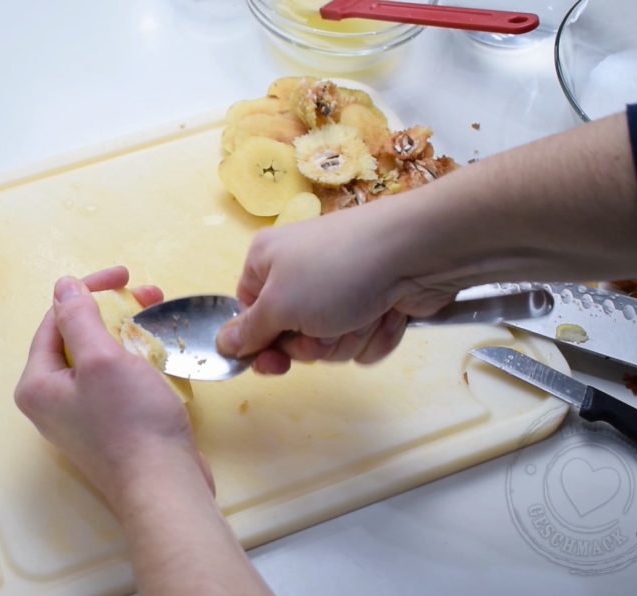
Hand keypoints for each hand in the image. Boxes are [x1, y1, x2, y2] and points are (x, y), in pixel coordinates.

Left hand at [14, 266, 211, 503]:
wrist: (164, 486)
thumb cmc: (131, 422)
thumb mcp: (102, 359)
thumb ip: (79, 318)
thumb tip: (63, 286)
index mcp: (37, 384)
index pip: (55, 320)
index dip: (88, 291)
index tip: (125, 277)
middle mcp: (51, 401)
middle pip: (76, 337)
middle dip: (112, 310)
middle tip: (148, 294)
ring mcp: (80, 417)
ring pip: (99, 357)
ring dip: (127, 331)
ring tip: (159, 316)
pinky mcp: (108, 427)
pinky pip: (114, 380)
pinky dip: (134, 359)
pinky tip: (159, 350)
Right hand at [217, 196, 455, 373]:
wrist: (415, 253)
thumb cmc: (335, 273)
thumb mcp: (279, 305)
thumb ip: (249, 332)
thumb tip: (221, 343)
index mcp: (267, 262)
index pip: (249, 314)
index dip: (262, 342)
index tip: (274, 361)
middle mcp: (300, 273)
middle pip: (292, 336)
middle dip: (314, 343)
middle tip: (327, 327)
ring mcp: (340, 288)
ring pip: (330, 342)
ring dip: (348, 339)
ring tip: (364, 314)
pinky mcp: (375, 302)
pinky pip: (363, 338)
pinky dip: (375, 334)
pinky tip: (387, 314)